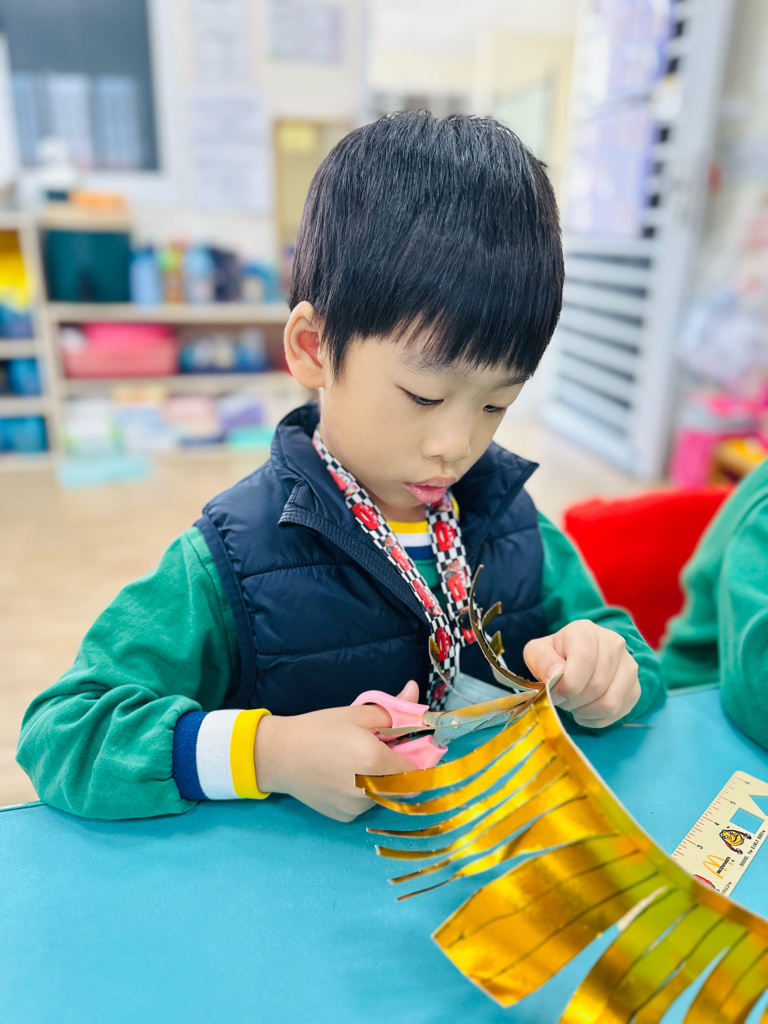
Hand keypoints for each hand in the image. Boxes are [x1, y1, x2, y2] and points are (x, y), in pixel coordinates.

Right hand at [253, 680, 419, 821]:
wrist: (280, 754)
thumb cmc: (319, 729)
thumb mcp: (358, 713)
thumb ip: (394, 708)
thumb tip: (416, 690)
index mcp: (376, 763)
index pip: (419, 768)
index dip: (418, 756)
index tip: (409, 745)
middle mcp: (370, 792)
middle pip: (406, 785)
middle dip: (402, 768)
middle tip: (383, 750)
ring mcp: (357, 808)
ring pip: (386, 795)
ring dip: (383, 780)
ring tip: (357, 761)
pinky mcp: (345, 817)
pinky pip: (367, 804)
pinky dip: (364, 791)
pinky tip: (344, 776)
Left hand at [524, 620, 639, 727]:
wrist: (574, 658)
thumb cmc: (554, 656)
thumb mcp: (537, 652)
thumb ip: (542, 661)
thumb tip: (556, 675)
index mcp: (586, 631)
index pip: (584, 660)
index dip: (567, 685)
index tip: (554, 693)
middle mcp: (614, 644)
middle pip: (597, 685)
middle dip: (573, 701)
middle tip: (562, 700)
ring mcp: (629, 665)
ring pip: (610, 702)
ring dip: (586, 712)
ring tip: (573, 705)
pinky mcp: (635, 687)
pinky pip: (619, 712)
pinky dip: (597, 719)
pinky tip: (585, 710)